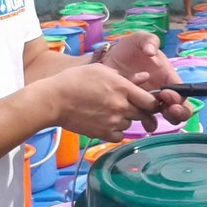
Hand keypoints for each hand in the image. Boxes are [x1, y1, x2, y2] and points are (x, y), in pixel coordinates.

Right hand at [46, 64, 170, 141]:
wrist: (54, 100)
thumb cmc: (75, 80)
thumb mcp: (101, 70)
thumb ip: (126, 77)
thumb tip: (145, 77)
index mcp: (123, 88)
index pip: (151, 101)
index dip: (152, 102)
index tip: (147, 102)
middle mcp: (121, 106)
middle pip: (143, 114)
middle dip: (140, 111)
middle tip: (128, 107)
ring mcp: (113, 121)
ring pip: (130, 124)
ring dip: (125, 120)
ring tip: (109, 112)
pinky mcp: (103, 133)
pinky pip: (119, 136)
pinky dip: (116, 131)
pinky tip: (105, 122)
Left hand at [101, 32, 189, 125]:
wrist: (109, 58)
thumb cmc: (129, 48)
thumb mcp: (140, 39)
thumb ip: (149, 41)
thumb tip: (151, 52)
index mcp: (168, 77)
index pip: (182, 92)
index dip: (179, 96)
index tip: (165, 93)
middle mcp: (163, 91)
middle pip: (179, 109)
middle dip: (178, 113)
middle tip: (168, 110)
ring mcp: (150, 101)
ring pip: (164, 118)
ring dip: (162, 121)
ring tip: (150, 120)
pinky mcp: (137, 107)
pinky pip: (146, 119)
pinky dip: (146, 123)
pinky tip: (139, 122)